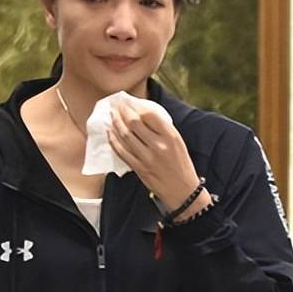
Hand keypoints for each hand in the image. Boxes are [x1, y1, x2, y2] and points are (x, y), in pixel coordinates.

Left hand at [107, 100, 211, 217]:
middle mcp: (159, 145)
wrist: (182, 190)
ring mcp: (147, 158)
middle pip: (134, 123)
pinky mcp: (139, 168)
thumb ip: (162, 128)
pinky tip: (109, 132)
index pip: (149, 114)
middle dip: (123, 111)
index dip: (136, 106)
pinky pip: (122, 151)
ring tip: (112, 115)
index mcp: (170, 136)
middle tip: (117, 105)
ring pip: (125, 135)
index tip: (130, 101)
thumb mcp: (178, 142)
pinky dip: (113, 140)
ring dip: (116, 123)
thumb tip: (143, 113)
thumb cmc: (180, 164)